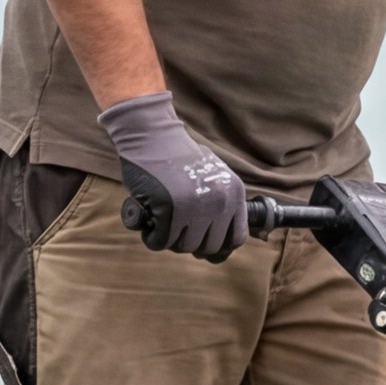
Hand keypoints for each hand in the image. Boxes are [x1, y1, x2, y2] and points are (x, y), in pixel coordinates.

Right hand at [99, 91, 248, 260]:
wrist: (153, 136)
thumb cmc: (179, 158)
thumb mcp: (213, 177)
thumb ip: (222, 204)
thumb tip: (221, 244)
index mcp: (234, 195)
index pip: (236, 239)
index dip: (219, 247)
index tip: (203, 244)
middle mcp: (220, 203)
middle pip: (208, 248)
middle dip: (190, 244)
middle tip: (175, 231)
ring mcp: (195, 207)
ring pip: (184, 247)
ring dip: (170, 240)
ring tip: (162, 222)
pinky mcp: (169, 209)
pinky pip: (161, 241)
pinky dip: (153, 238)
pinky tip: (149, 223)